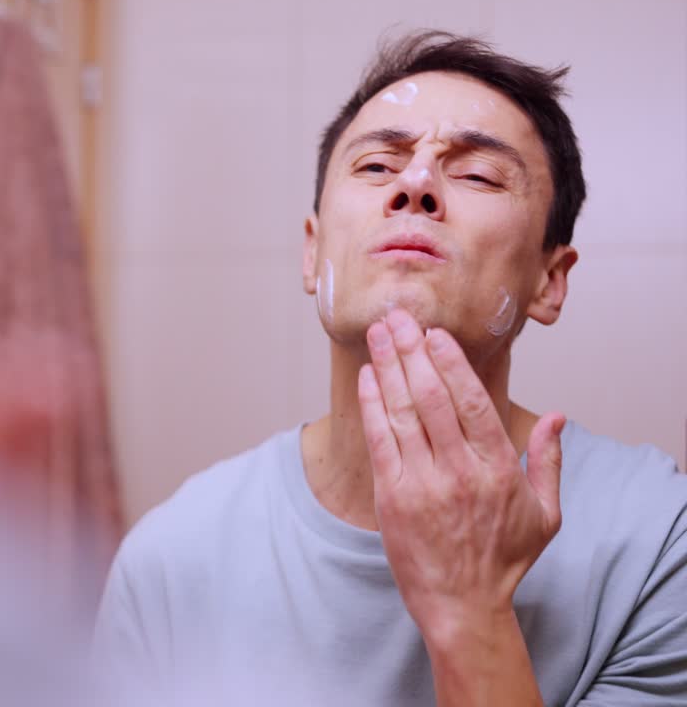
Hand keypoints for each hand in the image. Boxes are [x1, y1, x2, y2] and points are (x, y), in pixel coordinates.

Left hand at [357, 308, 565, 639]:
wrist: (462, 606)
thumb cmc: (503, 559)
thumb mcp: (544, 514)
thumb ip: (548, 461)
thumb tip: (557, 417)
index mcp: (498, 470)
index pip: (472, 402)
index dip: (450, 364)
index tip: (435, 334)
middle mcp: (460, 472)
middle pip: (431, 398)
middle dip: (412, 352)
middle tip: (398, 317)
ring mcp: (423, 484)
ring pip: (402, 413)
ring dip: (388, 368)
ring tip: (379, 335)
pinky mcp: (392, 498)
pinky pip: (380, 441)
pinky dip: (372, 405)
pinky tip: (367, 377)